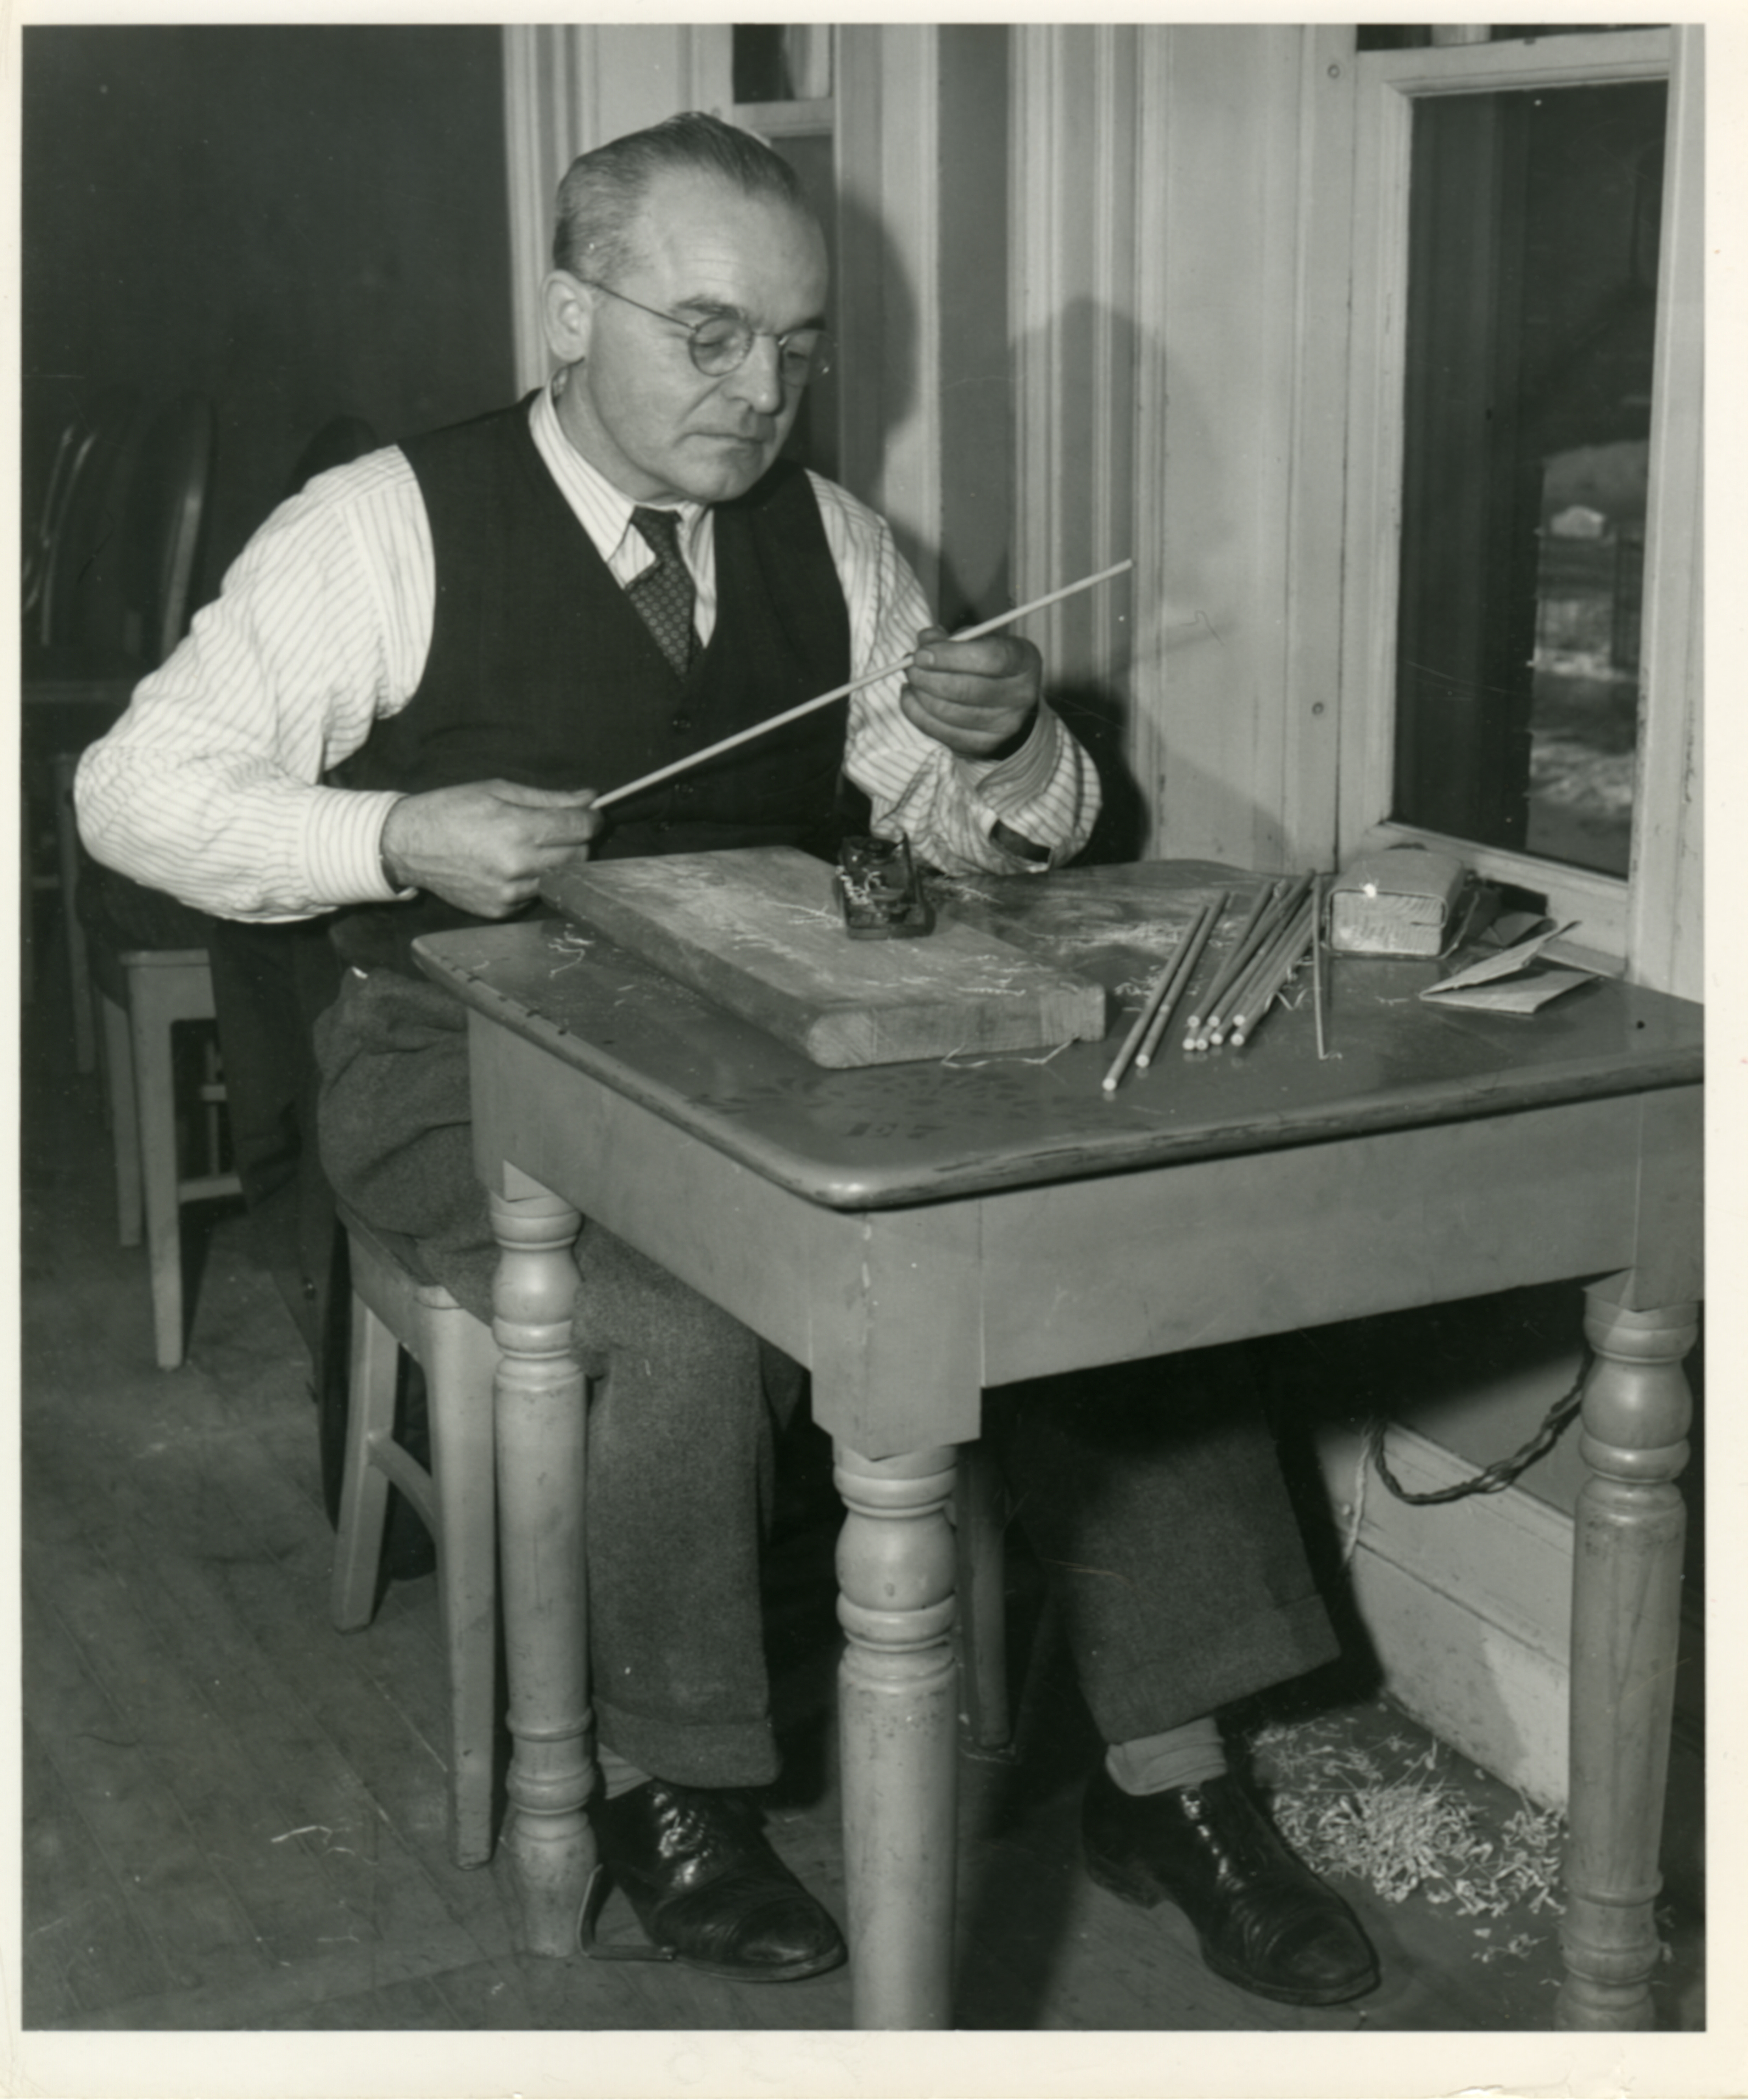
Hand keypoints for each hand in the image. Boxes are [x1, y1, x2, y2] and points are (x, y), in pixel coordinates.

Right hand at [378, 779, 601, 916]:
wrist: (407, 845)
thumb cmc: (451, 809)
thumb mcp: (498, 790)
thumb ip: (548, 798)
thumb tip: (589, 797)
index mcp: (516, 830)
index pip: (580, 829)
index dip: (593, 819)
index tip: (592, 813)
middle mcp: (516, 866)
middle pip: (578, 856)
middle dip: (579, 840)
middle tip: (565, 828)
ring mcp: (508, 893)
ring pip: (560, 879)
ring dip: (558, 862)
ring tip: (535, 846)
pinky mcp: (499, 910)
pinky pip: (535, 895)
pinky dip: (534, 880)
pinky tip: (514, 865)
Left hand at [899, 625, 1040, 758]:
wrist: (1007, 705)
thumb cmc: (988, 665)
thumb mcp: (978, 642)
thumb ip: (952, 638)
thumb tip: (925, 640)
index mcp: (1024, 661)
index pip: (990, 658)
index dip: (950, 656)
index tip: (922, 653)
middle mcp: (1021, 696)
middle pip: (966, 689)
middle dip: (929, 677)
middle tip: (910, 667)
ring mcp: (1003, 725)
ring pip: (950, 712)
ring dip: (920, 694)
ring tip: (912, 679)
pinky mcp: (982, 746)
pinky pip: (940, 732)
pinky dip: (916, 713)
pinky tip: (911, 697)